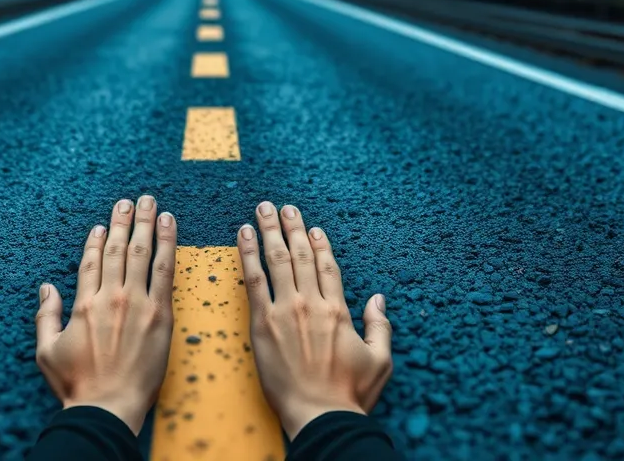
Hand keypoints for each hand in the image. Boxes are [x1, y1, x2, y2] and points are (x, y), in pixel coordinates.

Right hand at [35, 195, 176, 434]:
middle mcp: (110, 297)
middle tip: (130, 201)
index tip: (102, 225)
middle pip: (118, 249)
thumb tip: (46, 287)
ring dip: (146, 223)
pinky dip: (168, 244)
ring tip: (150, 202)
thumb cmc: (77, 385)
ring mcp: (137, 303)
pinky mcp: (161, 314)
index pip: (92, 262)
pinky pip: (165, 271)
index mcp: (83, 305)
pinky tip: (170, 224)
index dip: (97, 241)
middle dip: (123, 221)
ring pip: (142, 252)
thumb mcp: (47, 351)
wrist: (107, 407)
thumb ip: (46, 315)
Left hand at [237, 201, 392, 440]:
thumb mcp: (380, 361)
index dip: (320, 245)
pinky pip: (253, 280)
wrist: (321, 416)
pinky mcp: (262, 323)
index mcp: (338, 311)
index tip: (314, 228)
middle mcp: (312, 304)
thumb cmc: (350, 395)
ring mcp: (286, 311)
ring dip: (270, 230)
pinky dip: (247, 254)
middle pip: (301, 255)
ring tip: (263, 209)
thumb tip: (378, 299)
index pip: (327, 267)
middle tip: (284, 207)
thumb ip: (380, 327)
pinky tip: (243, 234)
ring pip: (277, 260)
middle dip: (293, 227)